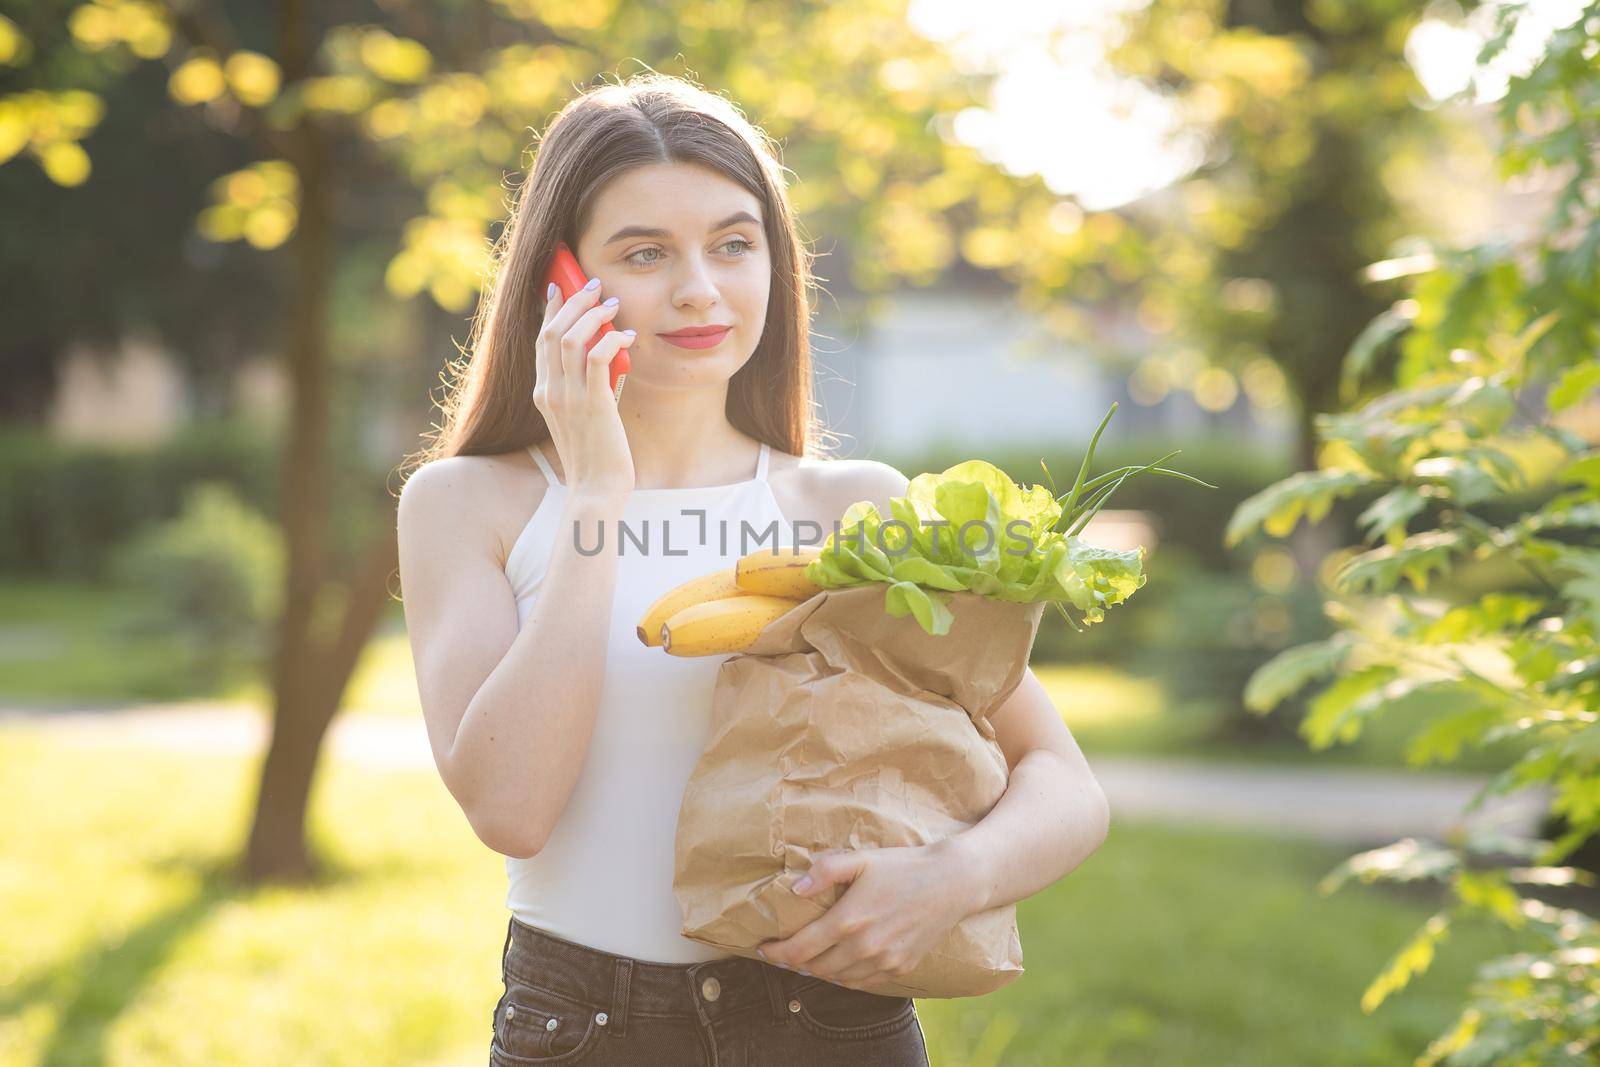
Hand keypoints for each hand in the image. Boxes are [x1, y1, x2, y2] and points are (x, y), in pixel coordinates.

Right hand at [532, 274, 635, 496]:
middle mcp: (549, 392)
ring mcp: (568, 398)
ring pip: (570, 337)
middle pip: (551, 330)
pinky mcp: (593, 404)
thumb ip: (582, 390)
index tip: (561, 285)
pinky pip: (597, 357)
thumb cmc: (595, 458)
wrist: (596, 490)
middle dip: (573, 300)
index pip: (541, 340)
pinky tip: (627, 336)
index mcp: (543, 394)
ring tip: (612, 304)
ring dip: (592, 313)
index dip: (551, 309)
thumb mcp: (580, 418)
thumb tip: (601, 360)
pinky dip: (612, 338)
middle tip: (594, 285)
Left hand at [755, 840, 982, 990]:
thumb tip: (795, 889)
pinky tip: (841, 964)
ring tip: (809, 959)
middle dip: (794, 963)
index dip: (776, 953)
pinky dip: (845, 977)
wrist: (952, 883)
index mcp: (849, 920)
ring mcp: (884, 961)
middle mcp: (864, 947)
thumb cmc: (904, 866)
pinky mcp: (900, 967)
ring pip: (838, 979)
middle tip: (783, 952)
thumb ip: (826, 871)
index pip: (799, 950)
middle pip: (815, 968)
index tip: (763, 948)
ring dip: (819, 971)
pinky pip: (863, 982)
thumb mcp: (862, 859)